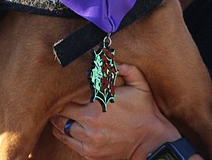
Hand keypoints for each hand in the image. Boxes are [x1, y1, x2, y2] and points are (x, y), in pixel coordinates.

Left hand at [52, 63, 179, 159]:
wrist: (153, 142)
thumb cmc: (146, 112)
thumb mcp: (141, 86)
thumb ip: (128, 69)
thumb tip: (115, 61)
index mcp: (99, 104)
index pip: (71, 97)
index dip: (67, 93)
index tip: (67, 89)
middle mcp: (91, 123)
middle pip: (62, 112)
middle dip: (61, 106)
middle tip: (59, 101)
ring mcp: (90, 140)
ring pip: (62, 128)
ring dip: (59, 120)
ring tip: (59, 115)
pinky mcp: (90, 153)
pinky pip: (68, 142)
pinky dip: (64, 135)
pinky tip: (64, 129)